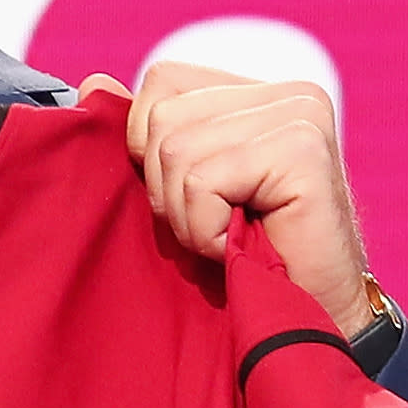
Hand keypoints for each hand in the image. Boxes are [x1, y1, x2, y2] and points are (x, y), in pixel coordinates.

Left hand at [92, 63, 389, 343]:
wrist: (314, 324)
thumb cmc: (249, 265)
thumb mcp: (186, 192)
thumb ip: (149, 135)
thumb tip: (93, 84)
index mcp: (260, 95)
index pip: (164, 83)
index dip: (151, 148)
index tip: (194, 200)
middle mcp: (287, 95)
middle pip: (162, 119)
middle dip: (167, 191)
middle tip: (216, 230)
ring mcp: (300, 116)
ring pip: (176, 152)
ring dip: (188, 218)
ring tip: (231, 240)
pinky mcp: (303, 151)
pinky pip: (203, 182)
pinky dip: (207, 231)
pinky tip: (242, 247)